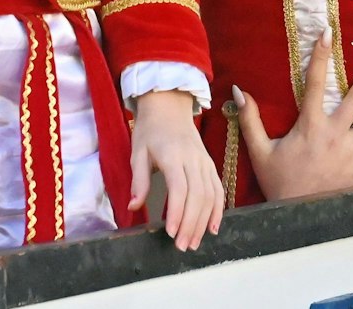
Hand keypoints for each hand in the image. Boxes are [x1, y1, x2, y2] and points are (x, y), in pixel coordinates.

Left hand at [129, 89, 222, 250]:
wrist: (170, 106)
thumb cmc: (151, 130)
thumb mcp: (138, 152)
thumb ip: (138, 181)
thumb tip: (133, 207)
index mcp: (173, 155)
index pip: (179, 188)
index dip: (177, 212)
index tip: (171, 233)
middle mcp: (193, 159)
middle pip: (197, 196)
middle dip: (190, 224)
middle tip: (181, 246)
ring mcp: (204, 162)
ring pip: (210, 196)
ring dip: (203, 222)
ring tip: (193, 242)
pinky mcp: (210, 164)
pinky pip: (218, 189)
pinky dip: (218, 209)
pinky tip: (213, 227)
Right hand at [237, 41, 352, 201]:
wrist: (299, 215)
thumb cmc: (279, 182)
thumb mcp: (260, 150)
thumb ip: (250, 119)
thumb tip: (238, 90)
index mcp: (309, 125)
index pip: (314, 82)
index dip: (320, 55)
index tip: (328, 32)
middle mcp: (333, 133)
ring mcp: (350, 150)